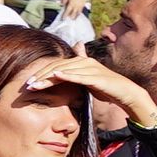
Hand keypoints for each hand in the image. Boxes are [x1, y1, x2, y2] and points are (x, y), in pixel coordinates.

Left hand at [11, 50, 156, 129]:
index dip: (42, 72)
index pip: (57, 64)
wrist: (128, 95)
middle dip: (41, 75)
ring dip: (48, 78)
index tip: (30, 82)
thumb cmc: (107, 89)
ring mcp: (92, 68)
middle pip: (58, 66)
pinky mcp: (98, 77)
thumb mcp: (89, 81)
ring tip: (35, 85)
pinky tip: (56, 77)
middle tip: (28, 85)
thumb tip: (65, 75)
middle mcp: (86, 62)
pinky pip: (79, 76)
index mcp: (82, 62)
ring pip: (65, 71)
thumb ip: (76, 75)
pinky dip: (67, 75)